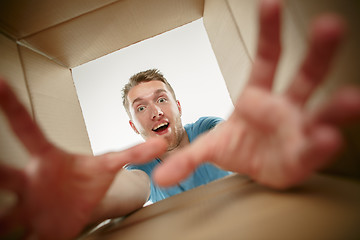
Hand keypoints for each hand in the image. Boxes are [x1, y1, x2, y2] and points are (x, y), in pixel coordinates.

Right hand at [0, 78, 166, 239]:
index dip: (13, 107)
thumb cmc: (87, 179)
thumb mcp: (109, 165)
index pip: (29, 129)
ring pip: (6, 213)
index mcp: (48, 159)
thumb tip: (160, 143)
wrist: (80, 204)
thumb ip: (134, 154)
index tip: (0, 82)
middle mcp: (31, 179)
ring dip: (1, 218)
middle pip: (6, 175)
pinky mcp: (35, 228)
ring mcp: (29, 205)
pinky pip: (23, 237)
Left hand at [152, 0, 359, 188]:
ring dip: (336, 105)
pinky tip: (330, 138)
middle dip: (317, 51)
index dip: (269, 32)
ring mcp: (298, 129)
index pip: (267, 58)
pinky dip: (322, 145)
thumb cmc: (239, 148)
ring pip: (321, 111)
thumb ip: (187, 158)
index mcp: (258, 96)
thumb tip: (159, 175)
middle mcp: (284, 107)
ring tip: (350, 99)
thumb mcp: (210, 148)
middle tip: (330, 26)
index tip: (271, 4)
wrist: (255, 167)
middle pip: (305, 75)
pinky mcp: (304, 154)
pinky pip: (315, 148)